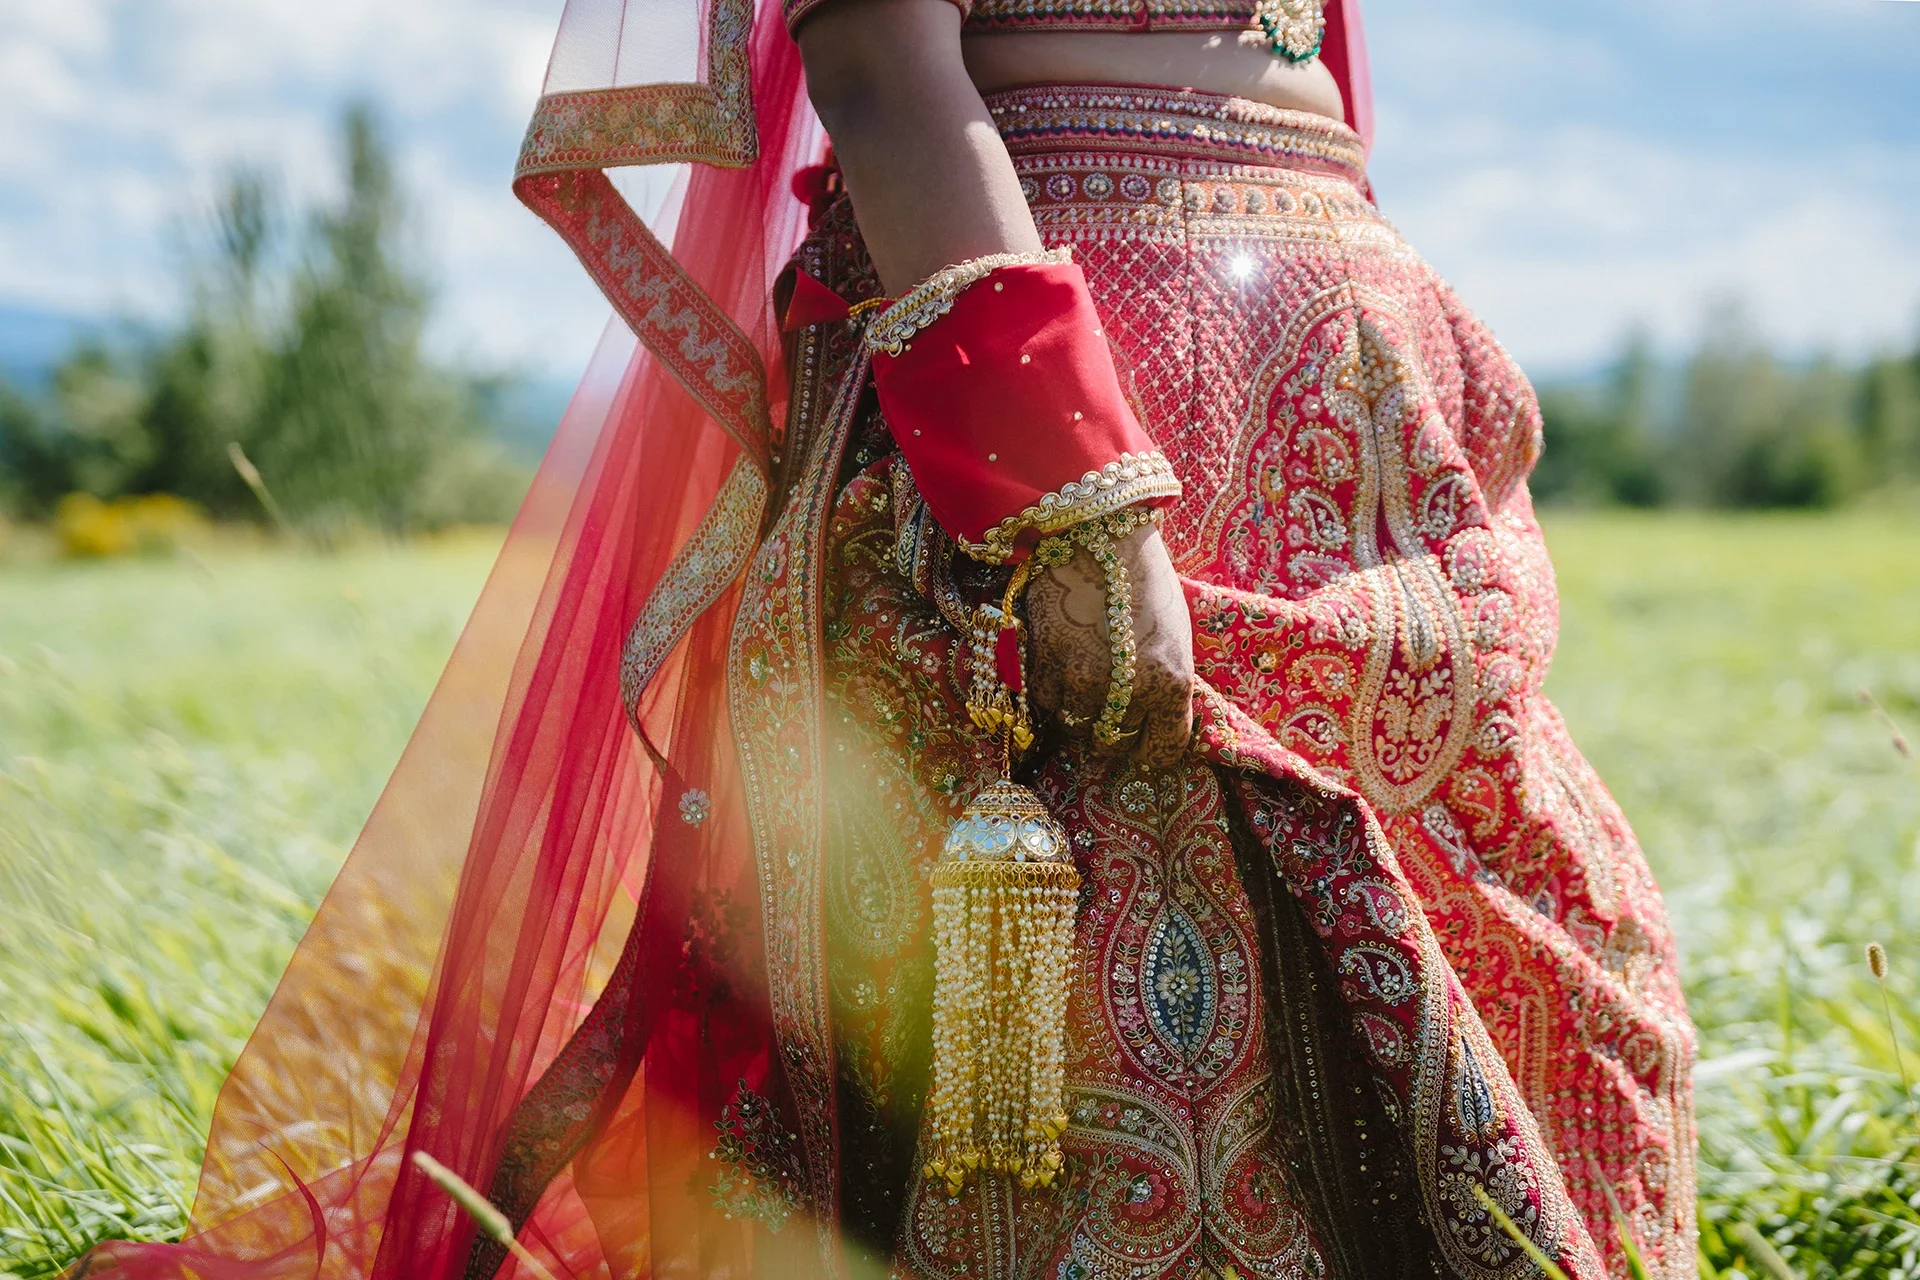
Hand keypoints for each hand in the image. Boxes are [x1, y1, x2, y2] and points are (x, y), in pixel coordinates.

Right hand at [1024, 523, 1194, 767]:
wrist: (1096, 531)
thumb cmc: (1144, 578)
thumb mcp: (1175, 636)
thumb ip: (1164, 685)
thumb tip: (1150, 722)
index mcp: (1172, 683)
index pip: (1161, 751)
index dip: (1152, 745)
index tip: (1145, 733)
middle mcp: (1127, 691)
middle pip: (1114, 745)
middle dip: (1115, 730)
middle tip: (1113, 705)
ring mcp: (1081, 681)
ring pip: (1077, 729)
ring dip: (1081, 713)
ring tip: (1086, 682)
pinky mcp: (1044, 666)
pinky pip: (1048, 703)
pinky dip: (1055, 692)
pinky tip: (1064, 663)